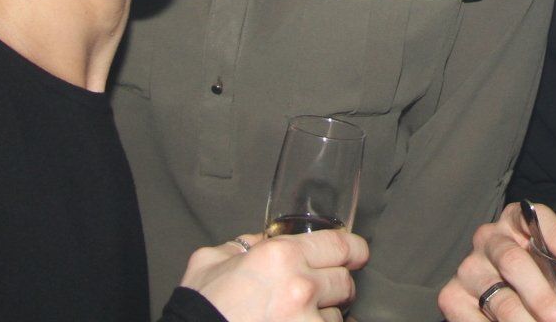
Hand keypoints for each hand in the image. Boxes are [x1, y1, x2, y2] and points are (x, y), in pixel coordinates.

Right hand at [181, 228, 367, 321]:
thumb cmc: (199, 308)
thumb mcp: (211, 261)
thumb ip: (242, 245)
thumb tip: (260, 241)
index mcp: (281, 256)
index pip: (341, 245)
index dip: (354, 250)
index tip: (356, 255)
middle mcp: (301, 286)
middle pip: (344, 282)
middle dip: (334, 287)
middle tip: (319, 293)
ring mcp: (306, 321)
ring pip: (338, 316)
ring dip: (324, 316)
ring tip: (298, 318)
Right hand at [439, 203, 555, 321]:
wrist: (495, 291)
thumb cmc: (541, 275)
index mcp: (519, 221)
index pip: (537, 218)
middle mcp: (489, 239)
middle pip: (515, 263)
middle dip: (544, 298)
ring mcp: (468, 269)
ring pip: (498, 298)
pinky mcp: (452, 298)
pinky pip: (470, 318)